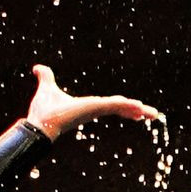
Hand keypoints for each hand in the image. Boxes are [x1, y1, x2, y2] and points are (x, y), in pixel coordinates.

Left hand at [24, 62, 161, 140]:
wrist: (39, 123)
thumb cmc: (43, 110)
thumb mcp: (47, 86)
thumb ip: (45, 76)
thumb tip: (37, 68)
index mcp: (88, 105)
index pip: (110, 104)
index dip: (124, 105)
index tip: (135, 108)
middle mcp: (94, 108)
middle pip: (120, 107)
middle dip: (136, 110)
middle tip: (152, 115)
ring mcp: (95, 109)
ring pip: (121, 107)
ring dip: (138, 109)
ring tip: (153, 114)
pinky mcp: (94, 109)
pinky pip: (115, 105)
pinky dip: (128, 106)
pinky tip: (141, 109)